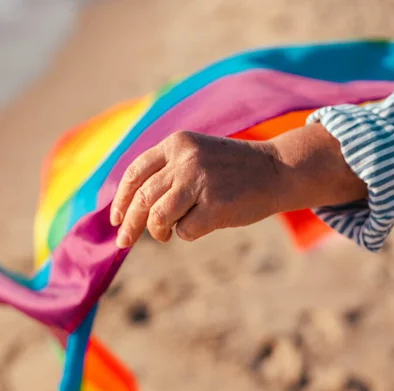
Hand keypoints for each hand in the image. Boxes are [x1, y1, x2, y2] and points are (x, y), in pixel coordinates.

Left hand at [110, 125, 366, 248]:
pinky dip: (188, 234)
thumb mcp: (198, 156)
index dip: (122, 199)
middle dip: (129, 225)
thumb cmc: (234, 169)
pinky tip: (205, 223)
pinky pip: (184, 231)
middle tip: (122, 243)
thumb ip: (168, 173)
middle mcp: (185, 160)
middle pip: (142, 199)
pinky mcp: (215, 206)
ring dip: (158, 232)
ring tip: (167, 234)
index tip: (116, 219)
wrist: (278, 170)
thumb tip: (133, 210)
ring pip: (158, 218)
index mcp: (177, 144)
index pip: (136, 172)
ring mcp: (200, 182)